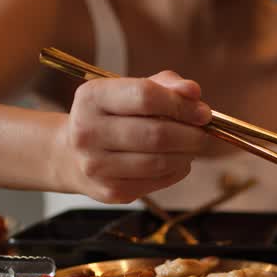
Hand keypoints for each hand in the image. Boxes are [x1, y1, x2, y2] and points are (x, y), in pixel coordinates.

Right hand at [56, 71, 211, 202]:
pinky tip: (177, 161)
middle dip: (190, 134)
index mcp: (92, 97)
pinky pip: (158, 181)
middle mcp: (87, 131)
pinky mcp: (110, 190)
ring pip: (160, 162)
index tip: (202, 112)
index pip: (145, 96)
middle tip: (202, 134)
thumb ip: (165, 86)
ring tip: (191, 147)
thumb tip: (193, 91)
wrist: (74, 155)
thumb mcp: (130, 90)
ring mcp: (96, 165)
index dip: (181, 104)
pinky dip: (177, 170)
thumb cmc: (112, 117)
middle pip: (156, 134)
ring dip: (186, 154)